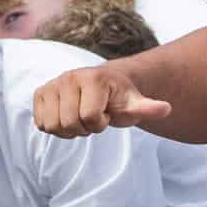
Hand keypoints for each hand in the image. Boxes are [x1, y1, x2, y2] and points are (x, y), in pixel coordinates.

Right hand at [31, 66, 171, 137]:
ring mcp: (52, 84)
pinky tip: (67, 117)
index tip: (107, 114)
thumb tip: (166, 109)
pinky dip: (54, 128)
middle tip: (93, 117)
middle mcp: (68, 77)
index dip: (100, 123)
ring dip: (69, 130)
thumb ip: (147, 108)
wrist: (102, 86)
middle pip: (69, 123)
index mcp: (93, 78)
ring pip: (52, 126)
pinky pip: (40, 124)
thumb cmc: (120, 98)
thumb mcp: (135, 104)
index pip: (89, 117)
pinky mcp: (40, 93)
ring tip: (80, 117)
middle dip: (84, 128)